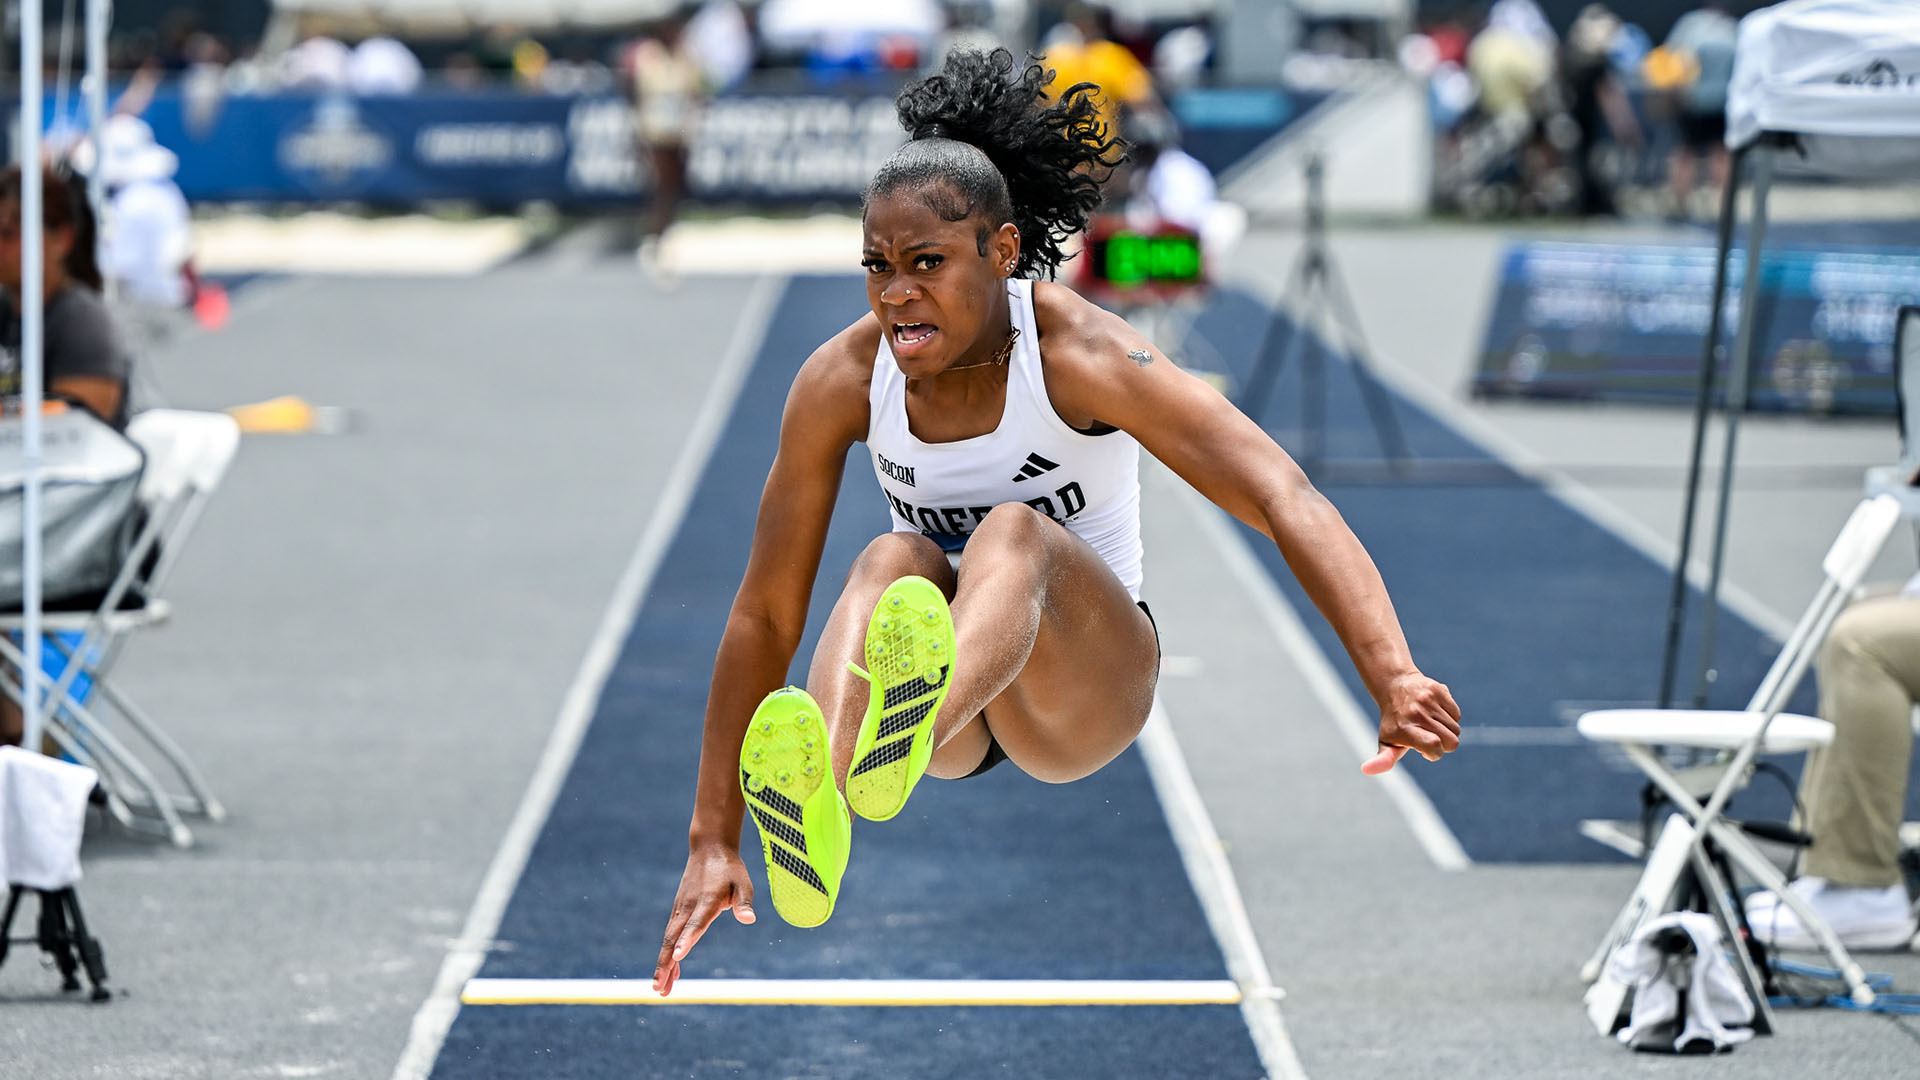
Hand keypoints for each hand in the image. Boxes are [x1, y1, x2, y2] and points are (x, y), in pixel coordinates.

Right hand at [653, 842, 755, 995]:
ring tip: (660, 989)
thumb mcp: (743, 882)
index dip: (687, 940)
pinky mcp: (678, 911)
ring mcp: (680, 909)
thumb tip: (750, 918)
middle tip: (659, 988)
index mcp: (707, 901)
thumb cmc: (730, 868)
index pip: (696, 924)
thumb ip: (744, 902)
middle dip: (665, 965)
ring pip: (668, 940)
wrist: (709, 848)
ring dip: (663, 964)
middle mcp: (688, 907)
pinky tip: (671, 971)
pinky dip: (668, 954)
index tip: (678, 957)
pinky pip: (671, 936)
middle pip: (673, 938)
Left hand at [1362, 673, 1460, 774]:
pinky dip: (1450, 717)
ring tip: (1430, 724)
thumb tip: (1366, 770)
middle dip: (1444, 744)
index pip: (1434, 746)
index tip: (1425, 750)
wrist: (1395, 686)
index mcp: (1404, 729)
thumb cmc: (1393, 722)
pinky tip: (1435, 713)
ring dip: (1447, 731)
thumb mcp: (1386, 742)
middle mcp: (1416, 713)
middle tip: (1429, 736)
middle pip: (1452, 742)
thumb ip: (1383, 760)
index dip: (1435, 753)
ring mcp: (1428, 700)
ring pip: (1456, 729)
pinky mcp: (1439, 690)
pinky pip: (1457, 714)